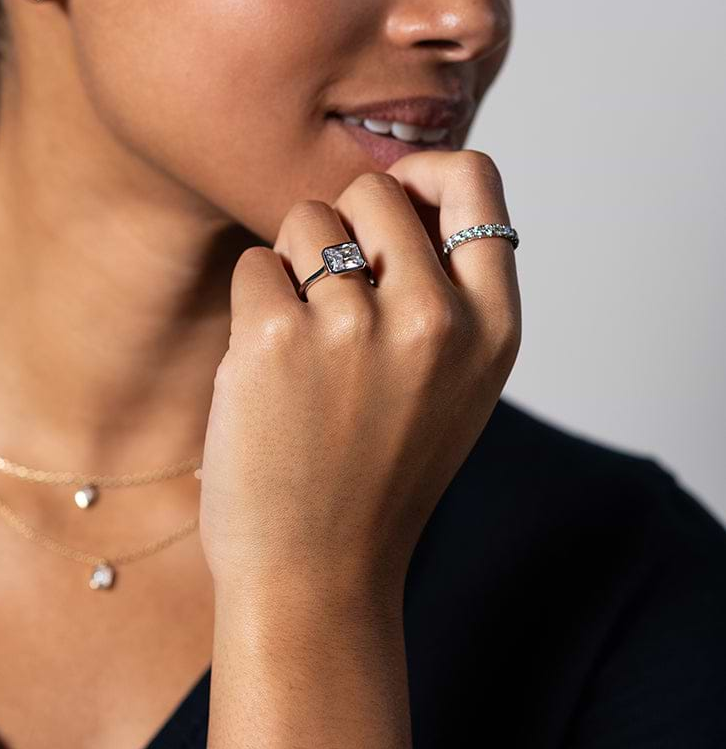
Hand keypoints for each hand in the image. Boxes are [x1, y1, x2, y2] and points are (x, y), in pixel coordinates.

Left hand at [198, 150, 520, 606]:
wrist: (318, 575)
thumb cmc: (379, 476)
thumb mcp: (455, 386)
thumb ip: (449, 293)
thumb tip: (400, 194)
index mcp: (492, 327)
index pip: (476, 180)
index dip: (426, 173)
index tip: (396, 202)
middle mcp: (436, 318)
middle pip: (374, 190)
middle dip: (344, 228)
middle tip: (335, 302)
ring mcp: (356, 326)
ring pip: (307, 219)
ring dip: (295, 266)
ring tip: (304, 343)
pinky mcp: (277, 339)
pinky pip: (255, 264)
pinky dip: (254, 304)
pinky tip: (269, 369)